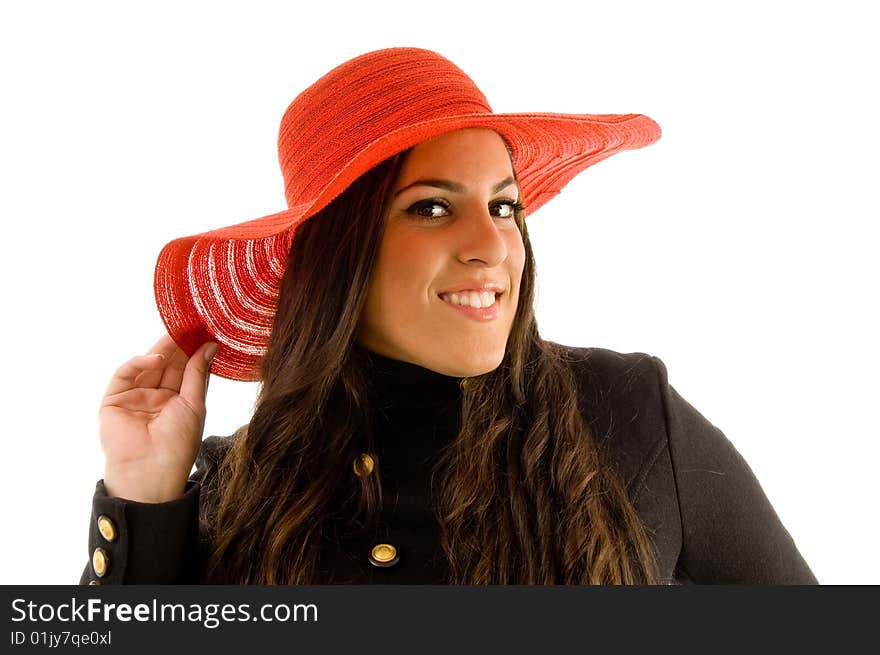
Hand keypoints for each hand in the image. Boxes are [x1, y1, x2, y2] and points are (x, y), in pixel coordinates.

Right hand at [99, 333, 217, 502]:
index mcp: (177, 402)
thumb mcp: (194, 405)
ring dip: (162, 348)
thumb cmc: (178, 444)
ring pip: (147, 366)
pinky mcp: (113, 401)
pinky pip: (125, 375)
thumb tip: (210, 346)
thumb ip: (198, 374)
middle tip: (191, 324)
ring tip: (178, 333)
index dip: (193, 350)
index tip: (205, 330)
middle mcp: (155, 398)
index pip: (185, 369)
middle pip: (167, 364)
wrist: (151, 472)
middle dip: (179, 345)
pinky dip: (139, 363)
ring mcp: (134, 398)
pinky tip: (156, 358)